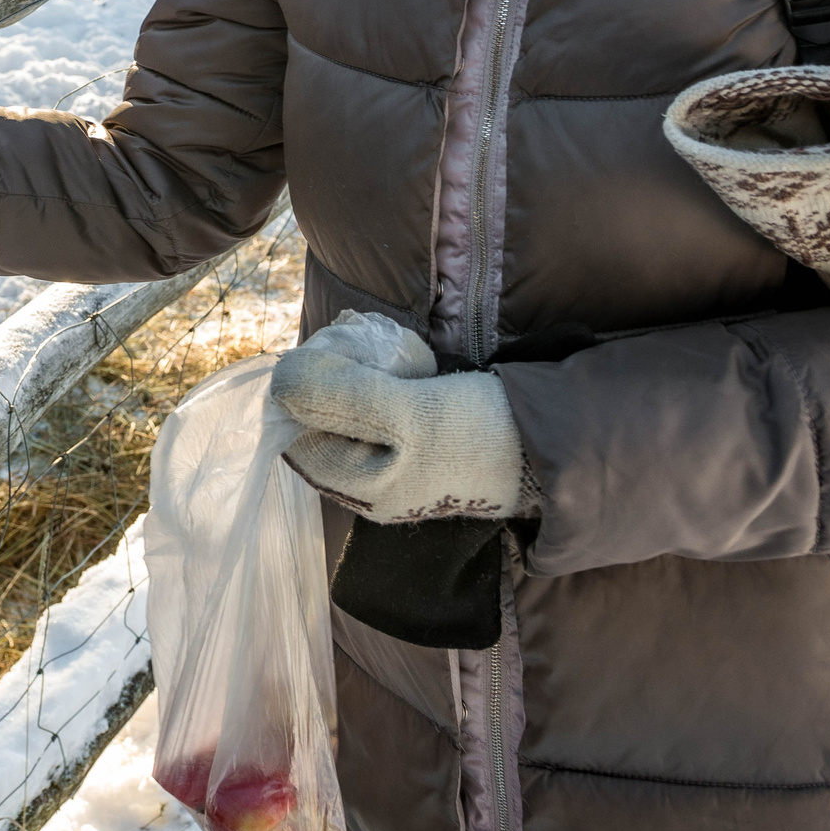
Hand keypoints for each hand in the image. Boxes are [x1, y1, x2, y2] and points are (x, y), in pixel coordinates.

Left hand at [269, 313, 527, 522]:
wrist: (549, 446)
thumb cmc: (478, 434)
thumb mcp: (408, 411)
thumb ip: (342, 396)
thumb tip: (279, 382)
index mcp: (358, 487)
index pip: (295, 433)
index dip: (302, 388)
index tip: (330, 350)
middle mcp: (369, 485)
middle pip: (320, 423)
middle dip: (330, 377)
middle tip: (357, 343)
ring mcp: (394, 467)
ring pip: (348, 413)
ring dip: (357, 375)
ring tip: (383, 352)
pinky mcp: (417, 447)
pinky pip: (378, 411)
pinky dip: (382, 383)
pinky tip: (404, 365)